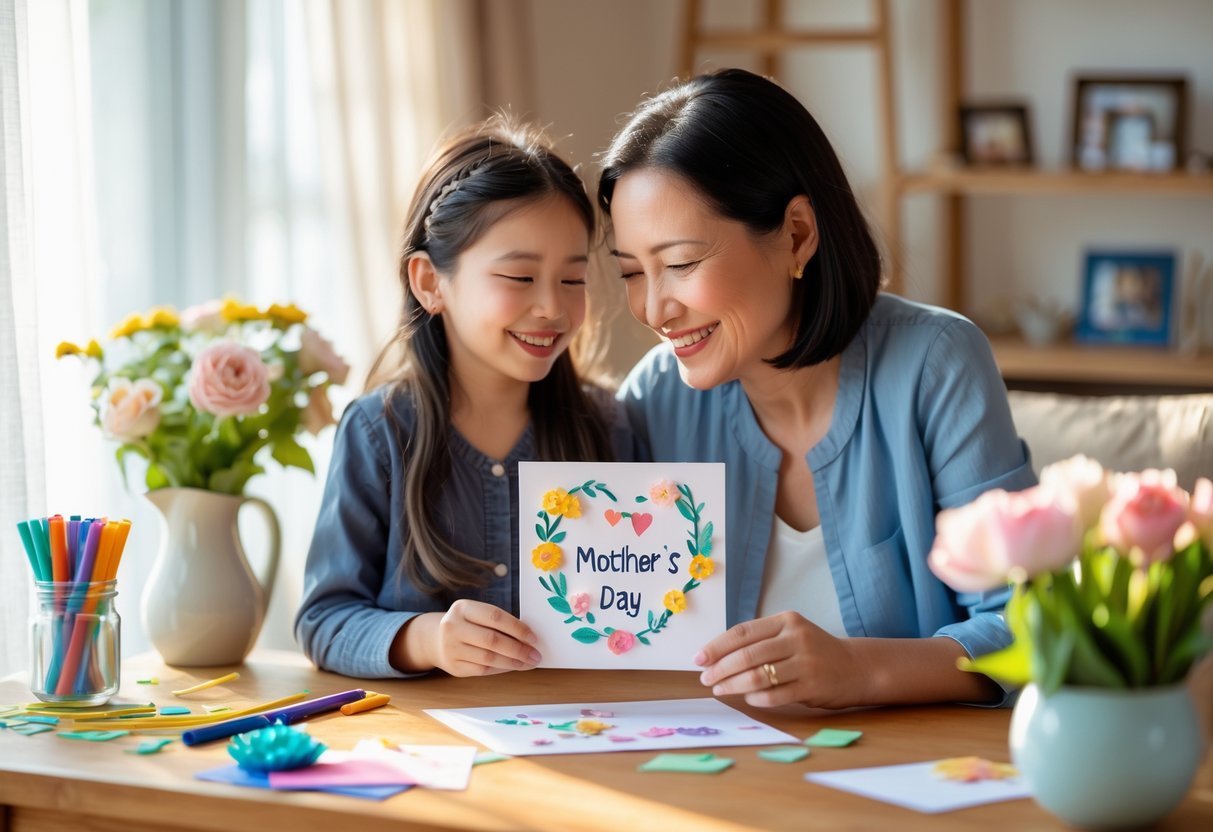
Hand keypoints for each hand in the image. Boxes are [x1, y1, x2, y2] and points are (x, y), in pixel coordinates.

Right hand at [397, 600, 541, 675]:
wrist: (436, 640)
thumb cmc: (467, 625)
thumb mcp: (476, 615)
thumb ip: (497, 622)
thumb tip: (529, 638)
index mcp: (462, 608)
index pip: (495, 616)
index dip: (517, 628)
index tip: (534, 638)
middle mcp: (453, 626)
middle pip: (492, 640)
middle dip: (518, 649)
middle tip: (535, 655)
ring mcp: (451, 648)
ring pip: (488, 658)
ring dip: (513, 662)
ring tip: (528, 663)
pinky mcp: (453, 667)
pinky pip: (482, 670)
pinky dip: (501, 669)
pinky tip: (513, 667)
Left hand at [694, 611, 862, 707]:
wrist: (856, 667)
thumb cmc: (813, 651)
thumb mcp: (791, 634)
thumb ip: (761, 640)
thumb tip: (717, 655)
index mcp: (786, 620)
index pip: (742, 632)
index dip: (716, 646)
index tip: (699, 659)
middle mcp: (796, 638)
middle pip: (747, 655)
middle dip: (720, 669)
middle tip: (706, 679)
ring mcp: (805, 663)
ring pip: (758, 676)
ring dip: (733, 685)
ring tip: (720, 689)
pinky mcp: (812, 686)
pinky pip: (774, 695)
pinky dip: (755, 698)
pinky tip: (747, 698)